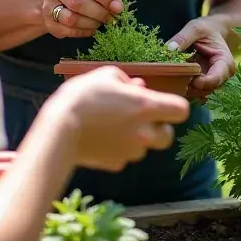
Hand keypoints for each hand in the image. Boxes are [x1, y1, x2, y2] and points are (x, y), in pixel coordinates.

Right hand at [41, 0, 122, 38]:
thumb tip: (116, 4)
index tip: (119, 8)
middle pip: (78, 3)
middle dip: (99, 13)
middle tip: (112, 18)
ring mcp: (48, 5)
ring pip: (71, 19)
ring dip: (91, 24)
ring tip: (101, 23)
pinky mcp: (48, 21)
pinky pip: (67, 31)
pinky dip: (83, 32)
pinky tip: (92, 29)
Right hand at [42, 65, 189, 171]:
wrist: (59, 128)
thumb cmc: (82, 96)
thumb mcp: (105, 76)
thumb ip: (127, 81)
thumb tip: (138, 88)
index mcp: (146, 106)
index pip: (181, 110)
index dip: (174, 107)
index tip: (161, 104)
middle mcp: (144, 132)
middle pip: (168, 137)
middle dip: (159, 129)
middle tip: (140, 119)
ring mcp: (130, 151)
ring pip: (143, 148)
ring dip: (134, 138)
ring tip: (110, 125)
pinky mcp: (115, 164)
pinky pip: (123, 156)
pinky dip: (116, 149)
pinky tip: (99, 138)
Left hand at [167, 18, 236, 100]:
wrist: (213, 31)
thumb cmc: (207, 28)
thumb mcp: (195, 28)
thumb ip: (183, 37)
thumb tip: (170, 48)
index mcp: (224, 63)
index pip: (215, 79)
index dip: (201, 82)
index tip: (187, 78)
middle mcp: (221, 76)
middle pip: (206, 90)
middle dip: (190, 86)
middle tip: (174, 77)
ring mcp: (212, 81)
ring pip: (198, 93)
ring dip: (185, 88)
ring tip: (173, 77)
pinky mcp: (203, 83)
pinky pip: (193, 91)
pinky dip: (184, 88)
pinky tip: (174, 80)